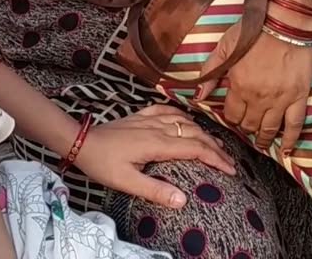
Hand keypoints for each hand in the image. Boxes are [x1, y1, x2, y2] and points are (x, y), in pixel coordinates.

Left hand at [72, 104, 236, 209]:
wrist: (80, 141)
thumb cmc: (102, 163)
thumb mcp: (127, 182)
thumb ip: (155, 191)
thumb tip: (183, 200)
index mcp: (158, 144)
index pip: (196, 149)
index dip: (216, 159)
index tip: (231, 171)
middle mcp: (157, 128)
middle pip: (195, 134)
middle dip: (215, 147)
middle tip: (229, 162)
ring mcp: (149, 119)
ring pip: (184, 121)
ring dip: (202, 132)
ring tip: (215, 144)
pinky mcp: (140, 116)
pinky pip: (167, 110)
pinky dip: (182, 115)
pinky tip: (185, 120)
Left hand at [196, 10, 311, 154]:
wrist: (285, 21)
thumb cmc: (254, 30)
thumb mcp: (225, 47)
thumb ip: (210, 72)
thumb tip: (198, 94)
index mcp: (238, 86)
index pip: (231, 115)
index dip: (231, 117)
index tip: (233, 116)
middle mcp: (258, 98)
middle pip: (250, 124)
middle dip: (246, 128)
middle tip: (247, 126)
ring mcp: (280, 99)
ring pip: (270, 128)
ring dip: (264, 138)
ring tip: (262, 143)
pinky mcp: (299, 96)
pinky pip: (295, 125)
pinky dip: (291, 140)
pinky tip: (287, 150)